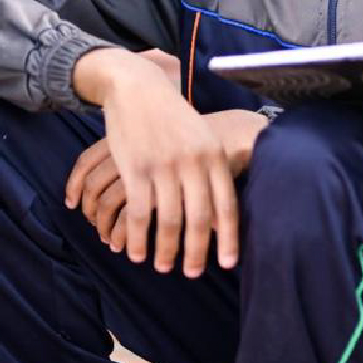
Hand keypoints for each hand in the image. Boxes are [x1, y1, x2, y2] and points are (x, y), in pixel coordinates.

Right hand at [65, 109, 267, 257]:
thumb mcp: (202, 139)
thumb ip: (212, 172)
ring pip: (169, 220)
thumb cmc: (174, 119)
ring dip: (165, 250)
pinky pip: (139, 213)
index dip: (228, 237)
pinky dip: (137, 237)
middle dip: (196, 252)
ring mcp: (164, 166)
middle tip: (191, 274)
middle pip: (199, 219)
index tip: (228, 264)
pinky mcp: (136, 168)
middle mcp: (193, 163)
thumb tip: (220, 217)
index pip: (226, 205)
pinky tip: (134, 251)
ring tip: (162, 266)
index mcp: (214, 156)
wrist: (139, 89)